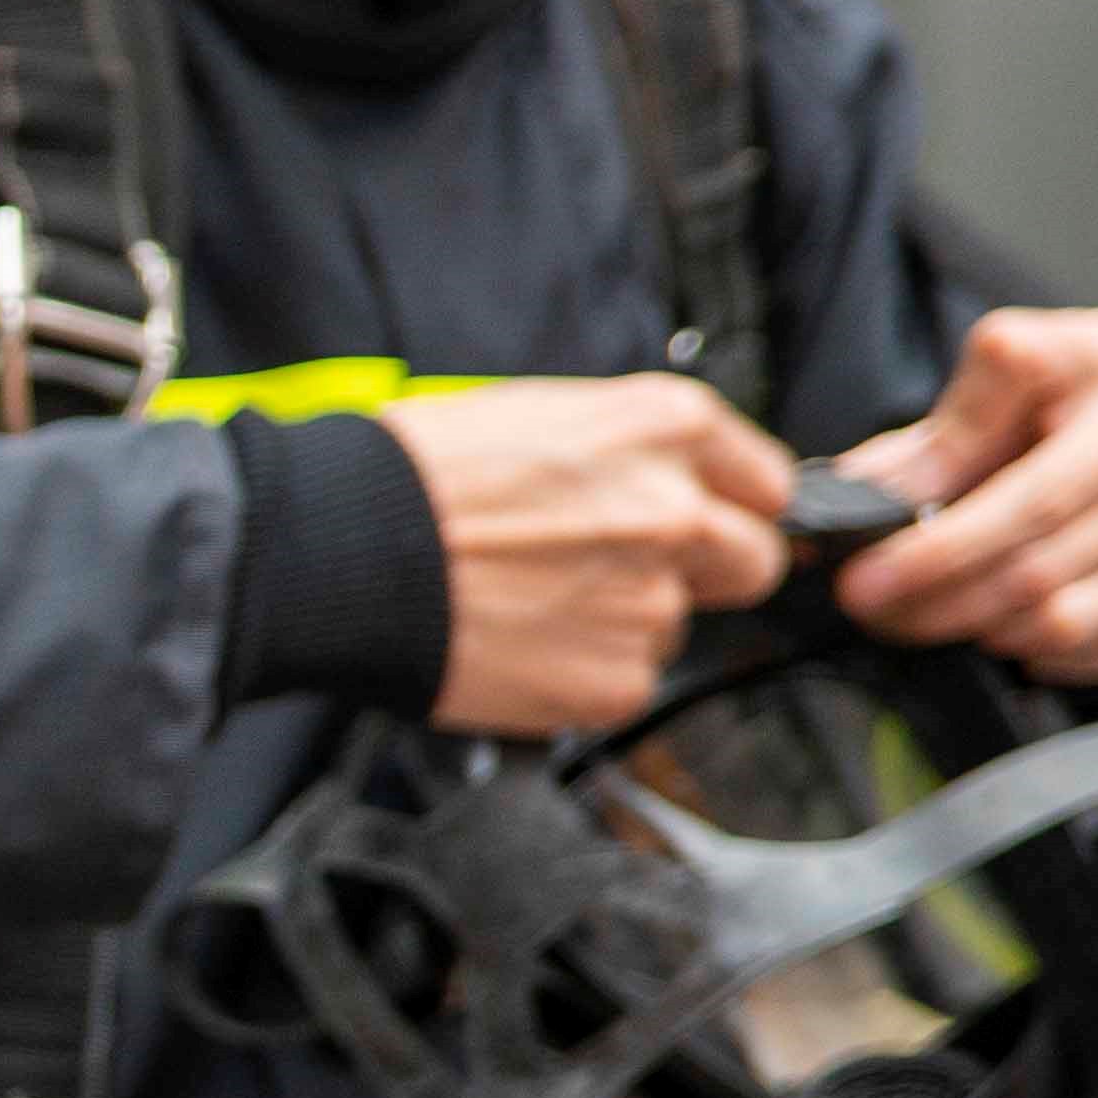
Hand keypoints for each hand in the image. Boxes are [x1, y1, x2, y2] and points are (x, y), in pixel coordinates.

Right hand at [378, 372, 800, 734]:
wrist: (331, 551)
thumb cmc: (406, 474)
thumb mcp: (534, 413)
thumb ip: (624, 450)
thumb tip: (664, 485)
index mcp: (663, 426)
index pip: (766, 482)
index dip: (729, 505)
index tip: (705, 520)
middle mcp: (675, 511)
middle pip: (753, 563)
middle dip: (701, 571)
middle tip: (615, 570)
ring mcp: (648, 602)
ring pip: (674, 628)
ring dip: (620, 623)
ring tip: (530, 601)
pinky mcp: (610, 681)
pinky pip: (624, 683)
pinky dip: (577, 674)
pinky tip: (516, 643)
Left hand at [835, 308, 1097, 685]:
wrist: (1096, 513)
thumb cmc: (1013, 454)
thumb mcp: (958, 433)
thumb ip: (908, 458)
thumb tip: (843, 502)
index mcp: (1090, 353)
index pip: (1015, 362)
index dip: (946, 437)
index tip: (883, 495)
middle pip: (1037, 496)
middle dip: (933, 555)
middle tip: (860, 590)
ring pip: (1041, 572)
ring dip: (948, 607)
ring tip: (892, 613)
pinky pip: (1060, 620)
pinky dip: (998, 633)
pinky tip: (970, 625)